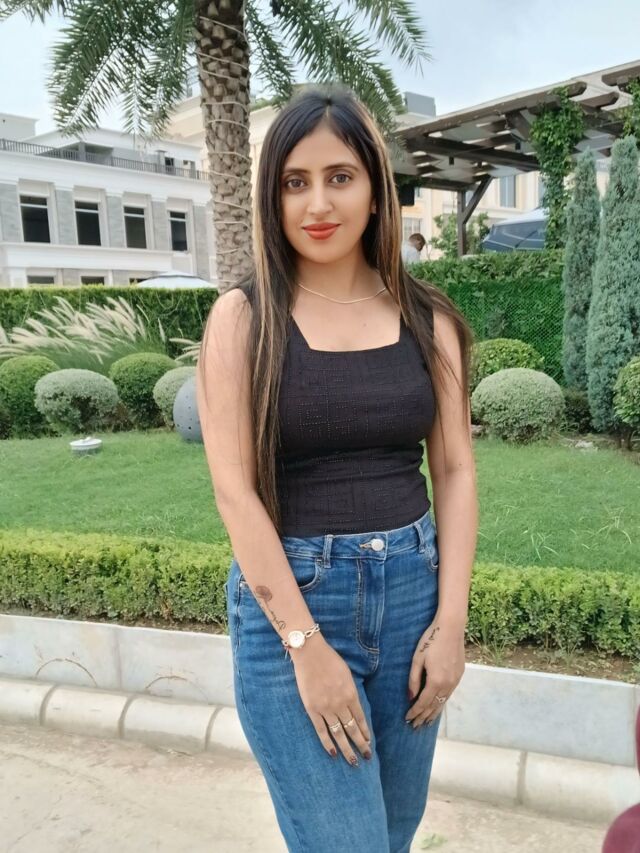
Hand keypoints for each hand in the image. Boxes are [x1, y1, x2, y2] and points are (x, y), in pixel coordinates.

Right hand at [291, 636, 371, 764]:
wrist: (310, 653)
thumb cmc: (329, 660)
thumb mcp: (347, 674)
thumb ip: (351, 691)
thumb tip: (354, 705)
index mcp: (351, 694)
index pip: (361, 719)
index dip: (365, 732)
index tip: (369, 742)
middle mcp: (340, 704)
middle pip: (352, 729)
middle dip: (360, 745)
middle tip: (366, 757)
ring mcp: (326, 708)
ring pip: (338, 734)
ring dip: (346, 749)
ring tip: (352, 761)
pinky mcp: (312, 710)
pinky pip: (321, 731)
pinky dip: (327, 743)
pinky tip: (333, 753)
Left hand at [405, 616, 465, 727]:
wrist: (451, 628)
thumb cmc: (431, 640)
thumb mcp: (417, 659)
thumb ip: (413, 679)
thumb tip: (410, 697)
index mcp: (435, 681)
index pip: (423, 703)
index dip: (415, 712)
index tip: (407, 719)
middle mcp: (447, 685)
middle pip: (434, 706)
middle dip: (423, 717)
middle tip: (415, 726)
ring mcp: (455, 681)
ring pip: (443, 703)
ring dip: (434, 713)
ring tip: (426, 721)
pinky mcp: (459, 676)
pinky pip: (449, 695)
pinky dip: (442, 703)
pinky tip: (438, 706)